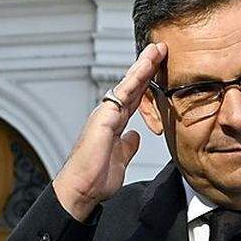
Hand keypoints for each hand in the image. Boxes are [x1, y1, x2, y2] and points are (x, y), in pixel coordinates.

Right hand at [52, 43, 166, 221]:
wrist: (80, 190)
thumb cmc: (95, 178)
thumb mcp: (120, 159)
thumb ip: (127, 146)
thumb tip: (134, 136)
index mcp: (113, 124)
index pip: (134, 98)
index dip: (147, 83)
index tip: (159, 70)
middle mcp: (108, 115)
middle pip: (132, 86)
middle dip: (147, 67)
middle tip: (161, 50)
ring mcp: (105, 114)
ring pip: (128, 84)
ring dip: (143, 66)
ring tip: (157, 50)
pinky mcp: (104, 118)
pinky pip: (124, 93)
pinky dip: (136, 78)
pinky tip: (146, 65)